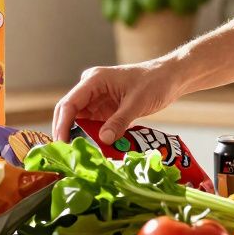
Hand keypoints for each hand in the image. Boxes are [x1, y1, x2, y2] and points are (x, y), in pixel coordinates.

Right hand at [52, 60, 184, 142]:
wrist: (171, 77)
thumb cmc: (155, 82)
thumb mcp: (137, 103)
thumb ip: (119, 121)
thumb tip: (103, 140)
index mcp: (94, 80)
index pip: (69, 104)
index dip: (62, 125)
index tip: (62, 144)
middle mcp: (91, 88)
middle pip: (69, 113)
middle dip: (66, 133)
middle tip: (66, 155)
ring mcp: (97, 98)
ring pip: (79, 120)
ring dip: (79, 137)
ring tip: (78, 156)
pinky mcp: (105, 108)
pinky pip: (92, 124)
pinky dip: (91, 136)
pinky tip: (92, 150)